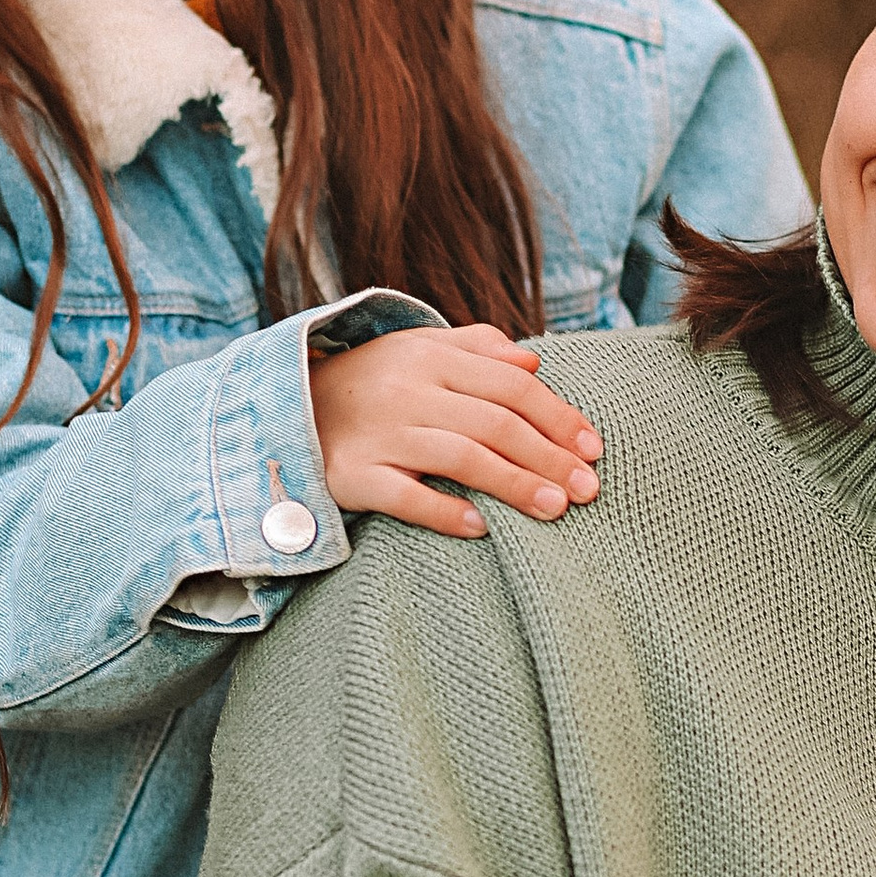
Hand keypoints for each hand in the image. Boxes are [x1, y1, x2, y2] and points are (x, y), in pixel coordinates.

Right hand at [309, 323, 602, 539]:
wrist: (282, 408)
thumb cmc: (370, 382)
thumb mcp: (417, 350)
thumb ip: (475, 348)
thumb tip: (533, 364)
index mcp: (430, 356)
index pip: (510, 385)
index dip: (558, 416)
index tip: (593, 448)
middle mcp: (407, 391)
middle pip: (495, 423)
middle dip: (549, 457)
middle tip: (589, 490)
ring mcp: (377, 433)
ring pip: (460, 457)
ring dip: (513, 484)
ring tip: (555, 509)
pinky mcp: (350, 474)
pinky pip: (403, 495)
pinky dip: (443, 511)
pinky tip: (480, 527)